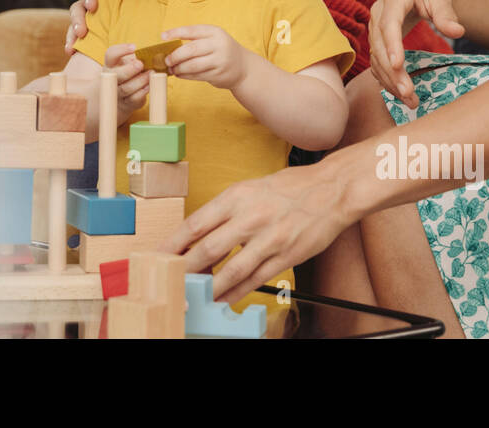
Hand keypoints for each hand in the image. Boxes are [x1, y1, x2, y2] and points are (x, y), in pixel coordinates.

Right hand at [64, 0, 108, 54]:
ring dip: (71, 35)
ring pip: (75, 24)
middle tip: (81, 32)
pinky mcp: (92, 34)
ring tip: (72, 48)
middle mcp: (92, 4)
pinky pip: (78, 39)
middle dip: (77, 19)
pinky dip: (73, 45)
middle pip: (78, 8)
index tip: (92, 6)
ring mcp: (90, 20)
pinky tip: (71, 52)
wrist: (147, 15)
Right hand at [103, 43, 149, 117]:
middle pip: (116, 74)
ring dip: (140, 80)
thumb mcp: (128, 63)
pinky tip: (150, 85)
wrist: (120, 97)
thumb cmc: (128, 74)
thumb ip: (137, 58)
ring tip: (151, 73)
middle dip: (129, 69)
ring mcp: (117, 92)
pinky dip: (143, 91)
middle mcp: (111, 78)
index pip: (110, 54)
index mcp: (111, 65)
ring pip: (126, 88)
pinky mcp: (127, 103)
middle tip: (140, 64)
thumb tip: (153, 55)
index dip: (121, 50)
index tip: (134, 47)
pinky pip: (134, 98)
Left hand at [159, 158, 353, 303]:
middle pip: (208, 249)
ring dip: (208, 288)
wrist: (332, 189)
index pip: (196, 223)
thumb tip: (199, 235)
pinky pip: (255, 279)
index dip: (173, 244)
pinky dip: (236, 293)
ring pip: (230, 270)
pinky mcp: (286, 256)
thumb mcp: (250, 188)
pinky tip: (223, 300)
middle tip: (167, 283)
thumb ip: (226, 210)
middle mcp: (250, 217)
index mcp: (237, 196)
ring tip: (192, 298)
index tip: (156, 257)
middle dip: (184, 271)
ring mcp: (269, 239)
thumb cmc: (289, 187)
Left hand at [160, 25, 247, 89]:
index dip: (175, 33)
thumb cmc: (221, 51)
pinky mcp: (218, 74)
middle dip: (175, 56)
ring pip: (193, 65)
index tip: (163, 37)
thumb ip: (195, 39)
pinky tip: (179, 74)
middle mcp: (218, 45)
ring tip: (172, 69)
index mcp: (215, 32)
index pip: (192, 30)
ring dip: (179, 68)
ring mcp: (220, 60)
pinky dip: (185, 76)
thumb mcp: (213, 39)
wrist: (243, 68)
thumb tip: (169, 45)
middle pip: (191, 49)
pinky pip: (197, 75)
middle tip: (166, 60)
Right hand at [369, 0, 464, 108]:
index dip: (392, 44)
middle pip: (379, 45)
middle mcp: (378, 12)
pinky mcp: (377, 39)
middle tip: (408, 93)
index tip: (398, 64)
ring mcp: (375, 27)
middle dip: (392, 71)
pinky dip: (386, 78)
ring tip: (410, 101)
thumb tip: (458, 32)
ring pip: (376, 57)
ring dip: (389, 80)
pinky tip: (400, 94)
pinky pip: (377, 61)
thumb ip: (447, 13)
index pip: (389, 23)